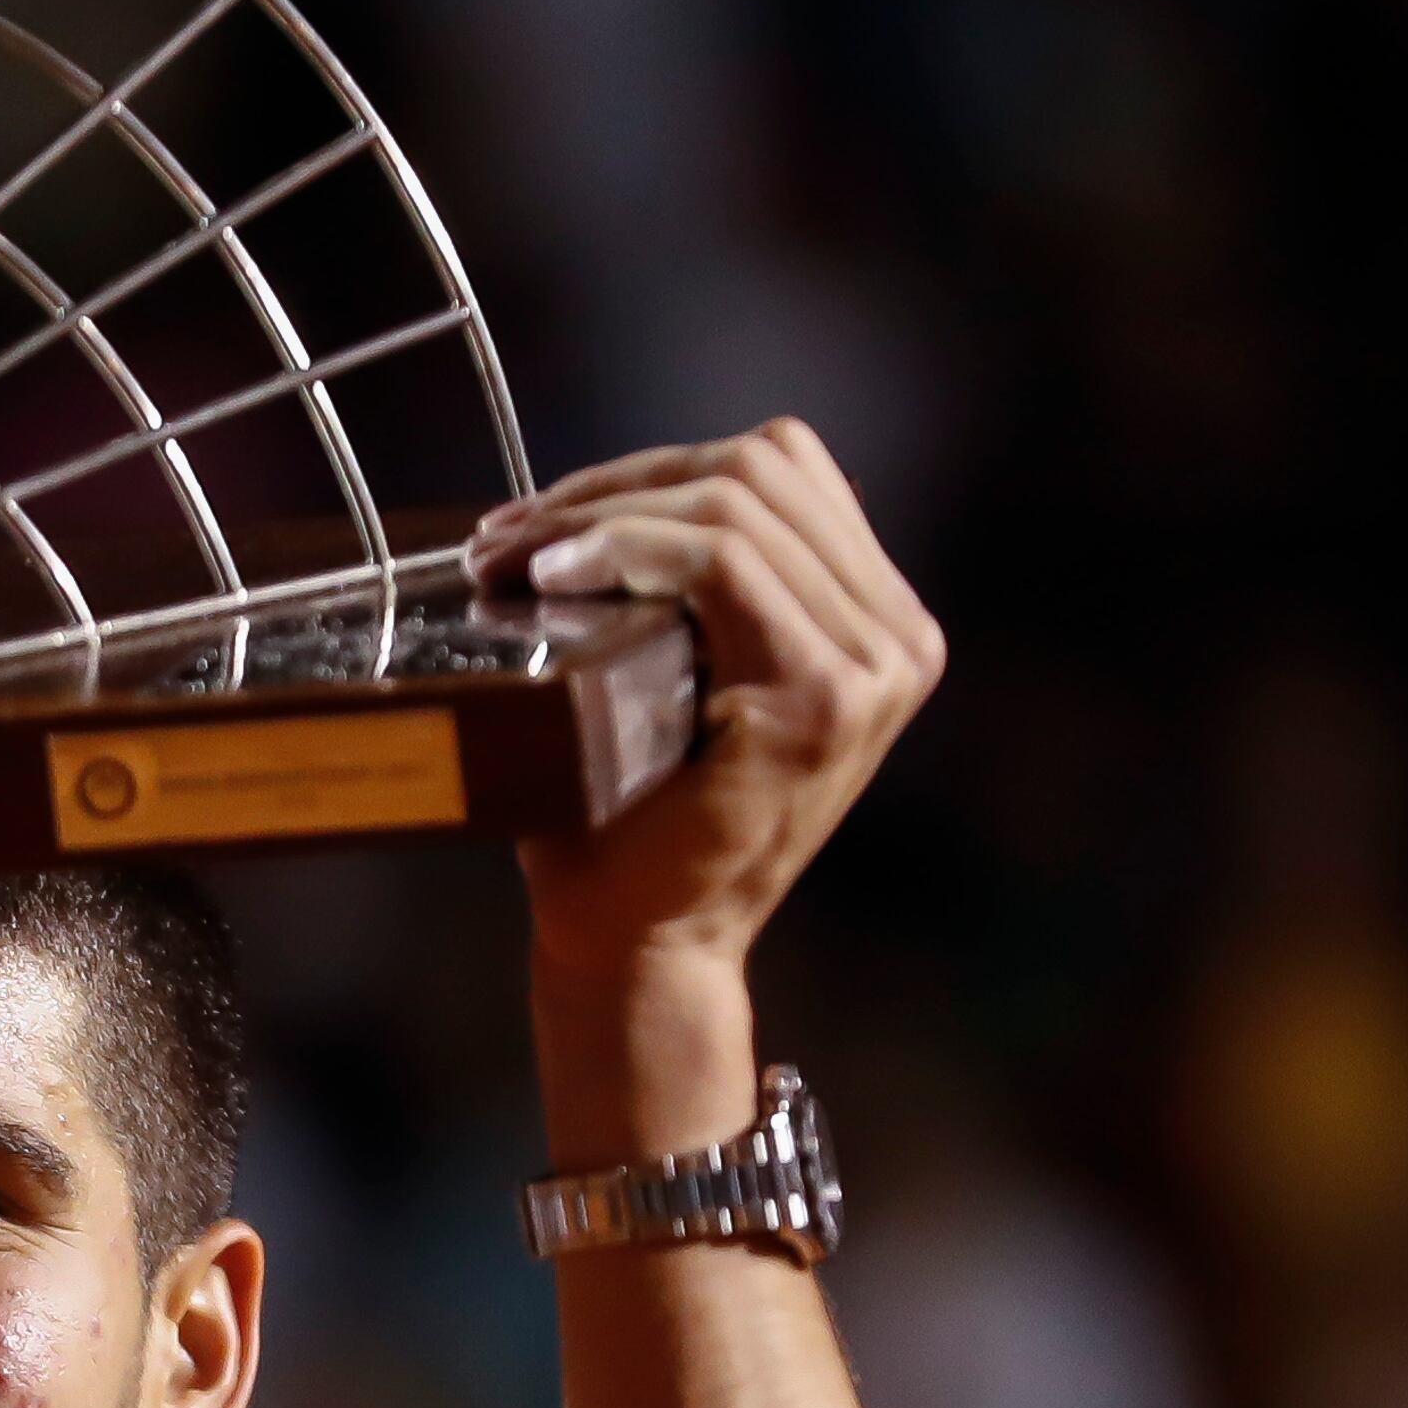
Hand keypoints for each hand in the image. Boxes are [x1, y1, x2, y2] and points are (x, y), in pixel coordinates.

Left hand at [467, 418, 943, 990]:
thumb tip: (622, 485)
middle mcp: (899, 634)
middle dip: (617, 482)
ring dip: (602, 512)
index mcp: (876, 618)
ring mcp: (876, 663)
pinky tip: (556, 575)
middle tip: (509, 534)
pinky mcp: (825, 694)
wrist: (643, 940)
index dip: (651, 469)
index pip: (782, 470)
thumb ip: (693, 584)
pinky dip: (626, 547)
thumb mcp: (676, 673)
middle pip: (762, 466)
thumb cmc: (630, 813)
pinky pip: (723, 561)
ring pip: (737, 503)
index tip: (544, 517)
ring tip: (513, 558)